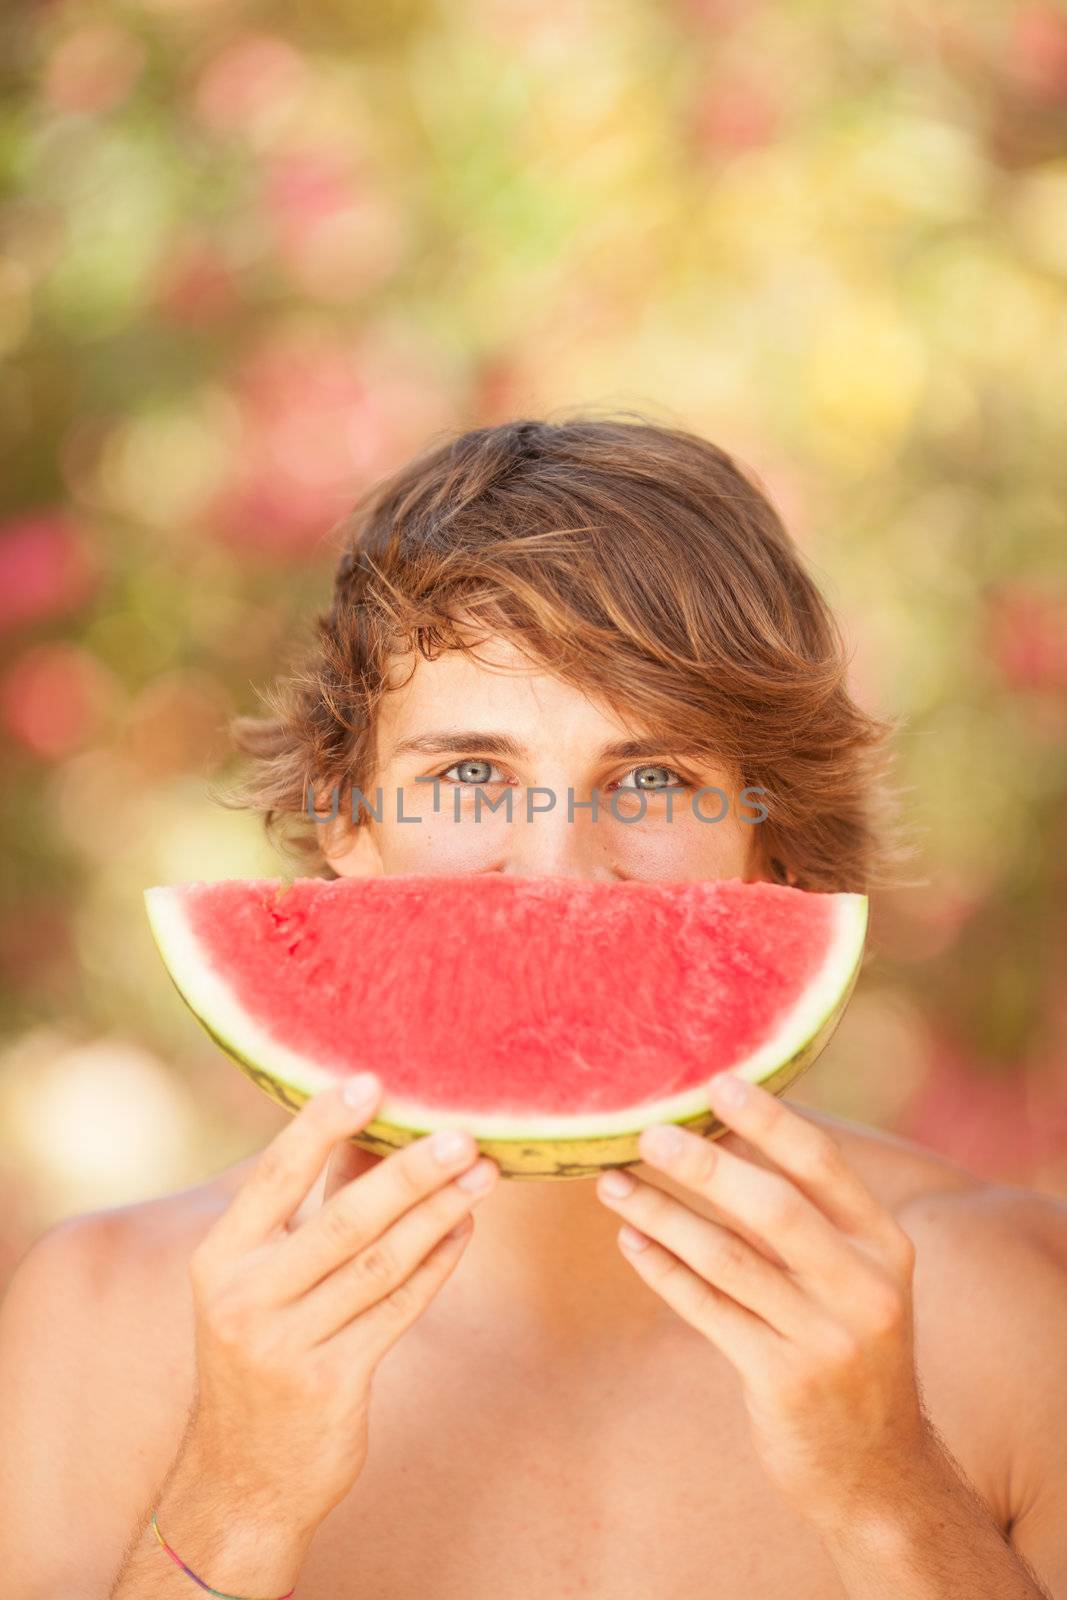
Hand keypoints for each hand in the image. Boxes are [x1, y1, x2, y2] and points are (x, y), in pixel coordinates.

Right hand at [182, 1076, 497, 1537]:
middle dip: (408, 1173)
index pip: (275, 1176)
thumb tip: (369, 1126)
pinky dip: (437, 1265)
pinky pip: (398, 1310)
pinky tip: (464, 1229)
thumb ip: (310, 1207)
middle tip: (461, 1133)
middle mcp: (246, 1300)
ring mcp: (287, 1347)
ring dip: (439, 1213)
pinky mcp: (332, 1384)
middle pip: (342, 1221)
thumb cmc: (262, 1348)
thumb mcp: (259, 1279)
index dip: (321, 1125)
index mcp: (220, 1259)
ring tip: (483, 1173)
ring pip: (380, 1264)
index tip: (370, 1081)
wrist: (243, 1476)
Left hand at [595, 1074, 925, 1532]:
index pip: (823, 1166)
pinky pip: (709, 1311)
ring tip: (613, 1183)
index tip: (717, 1082)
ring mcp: (826, 1340)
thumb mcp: (856, 1278)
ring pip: (729, 1260)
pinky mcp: (784, 1381)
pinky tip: (631, 1240)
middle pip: (773, 1209)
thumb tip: (725, 1129)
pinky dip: (664, 1271)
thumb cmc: (848, 1346)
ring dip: (663, 1215)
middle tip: (647, 1132)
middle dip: (704, 1166)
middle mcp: (865, 1289)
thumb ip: (809, 1216)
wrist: (878, 1471)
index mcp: (885, 1246)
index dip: (769, 1120)